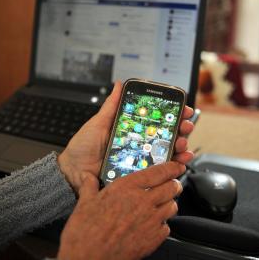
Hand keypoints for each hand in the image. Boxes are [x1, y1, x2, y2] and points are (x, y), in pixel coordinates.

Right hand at [57, 162, 184, 259]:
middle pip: (171, 187)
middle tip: (170, 184)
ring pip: (172, 206)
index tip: (177, 165)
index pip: (158, 172)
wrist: (89, 258)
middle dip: (174, 184)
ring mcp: (150, 221)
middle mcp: (143, 202)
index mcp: (127, 188)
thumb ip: (89, 186)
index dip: (172, 167)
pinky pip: (167, 227)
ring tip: (162, 204)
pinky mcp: (153, 239)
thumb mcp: (84, 203)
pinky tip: (153, 224)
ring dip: (169, 203)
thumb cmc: (85, 232)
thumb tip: (87, 178)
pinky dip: (163, 224)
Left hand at [58, 81, 194, 191]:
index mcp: (131, 130)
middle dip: (181, 128)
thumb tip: (119, 84)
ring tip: (182, 143)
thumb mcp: (98, 123)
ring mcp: (140, 159)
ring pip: (168, 151)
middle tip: (185, 126)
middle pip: (166, 134)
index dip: (171, 113)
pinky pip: (160, 170)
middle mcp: (139, 143)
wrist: (73, 172)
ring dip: (181, 146)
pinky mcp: (140, 174)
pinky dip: (174, 165)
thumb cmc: (83, 148)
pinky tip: (180, 161)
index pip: (156, 120)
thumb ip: (112, 106)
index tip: (181, 107)